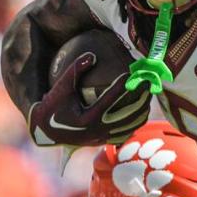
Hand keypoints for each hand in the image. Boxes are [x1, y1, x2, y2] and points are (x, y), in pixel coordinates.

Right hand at [28, 53, 149, 147]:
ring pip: (130, 126)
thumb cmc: (53, 106)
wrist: (46, 131)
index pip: (111, 100)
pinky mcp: (104, 141)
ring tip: (149, 95)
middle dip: (141, 97)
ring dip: (141, 110)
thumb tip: (92, 55)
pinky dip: (135, 122)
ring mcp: (102, 138)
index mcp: (88, 118)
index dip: (123, 86)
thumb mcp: (60, 87)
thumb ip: (75, 70)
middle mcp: (97, 131)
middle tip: (149, 82)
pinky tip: (141, 110)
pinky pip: (126, 133)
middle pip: (127, 114)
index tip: (133, 74)